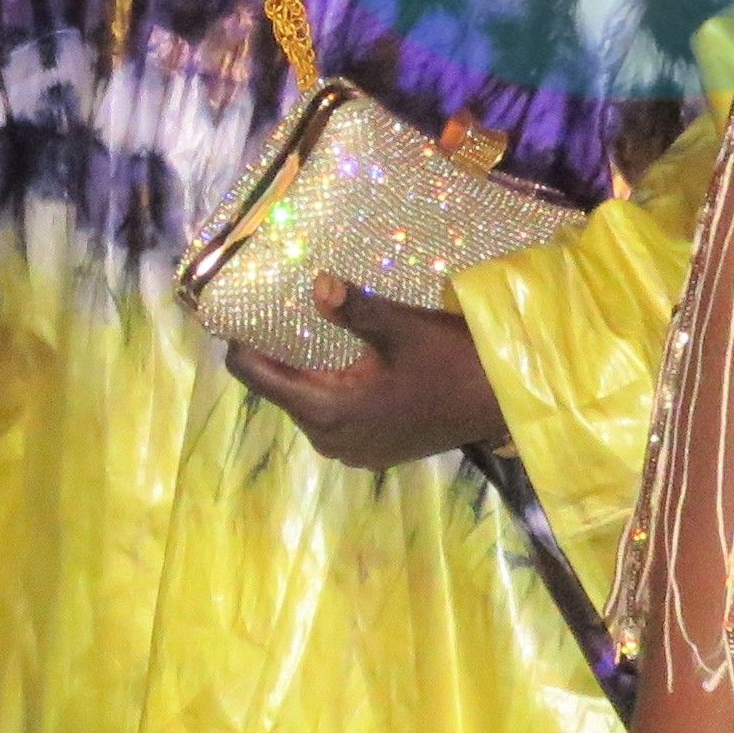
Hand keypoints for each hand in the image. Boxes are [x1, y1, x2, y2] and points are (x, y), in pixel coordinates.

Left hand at [228, 281, 507, 467]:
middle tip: (263, 310)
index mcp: (329, 411)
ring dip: (299, 373)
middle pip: (281, 393)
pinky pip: (331, 416)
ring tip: (291, 328)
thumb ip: (354, 309)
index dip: (240, 347)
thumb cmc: (452, 363)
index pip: (259, 379)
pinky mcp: (372, 449)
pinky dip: (325, 389)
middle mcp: (332, 439)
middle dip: (271, 355)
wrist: (503, 401)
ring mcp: (353, 450)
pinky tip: (333, 358)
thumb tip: (318, 283)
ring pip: (307, 406)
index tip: (230, 314)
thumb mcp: (402, 328)